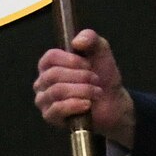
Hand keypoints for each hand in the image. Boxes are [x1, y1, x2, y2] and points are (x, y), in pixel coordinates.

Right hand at [34, 29, 135, 144]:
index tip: (88, 64)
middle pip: (54, 75)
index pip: (50, 57)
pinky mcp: (50, 116)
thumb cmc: (102, 76)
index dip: (71, 60)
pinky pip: (57, 109)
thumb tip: (77, 42)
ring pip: (57, 91)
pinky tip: (87, 104)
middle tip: (96, 80)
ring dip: (82, 91)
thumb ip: (91, 38)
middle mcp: (42, 81)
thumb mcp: (100, 51)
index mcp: (50, 64)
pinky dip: (75, 105)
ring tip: (97, 92)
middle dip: (80, 77)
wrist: (113, 102)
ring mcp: (44, 99)